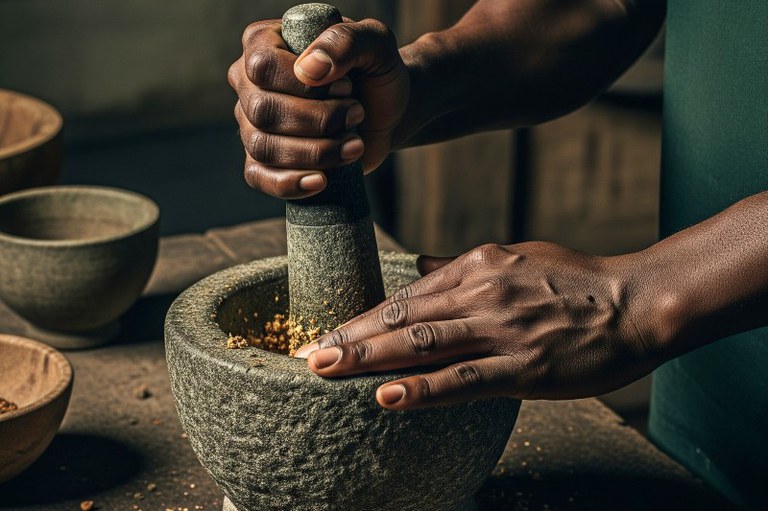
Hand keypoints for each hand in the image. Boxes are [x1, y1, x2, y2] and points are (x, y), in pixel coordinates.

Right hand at [227, 17, 409, 198]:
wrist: (385, 112)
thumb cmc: (375, 72)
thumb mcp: (375, 44)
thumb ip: (345, 41)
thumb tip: (309, 69)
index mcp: (264, 42)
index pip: (263, 66)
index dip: (305, 86)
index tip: (346, 88)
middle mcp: (248, 83)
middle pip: (263, 111)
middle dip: (318, 121)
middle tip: (356, 115)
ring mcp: (251, 123)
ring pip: (263, 146)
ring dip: (316, 152)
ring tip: (354, 144)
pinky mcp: (264, 159)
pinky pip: (259, 177)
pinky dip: (290, 184)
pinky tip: (321, 181)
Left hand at [295, 242, 663, 409]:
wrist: (637, 301)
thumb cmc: (577, 280)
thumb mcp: (516, 256)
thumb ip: (462, 265)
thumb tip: (417, 264)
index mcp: (479, 266)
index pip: (407, 293)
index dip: (363, 315)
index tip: (327, 331)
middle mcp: (482, 292)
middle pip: (403, 317)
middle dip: (350, 337)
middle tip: (306, 355)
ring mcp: (502, 329)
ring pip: (422, 344)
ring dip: (369, 358)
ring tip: (326, 370)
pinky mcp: (524, 366)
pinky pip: (464, 378)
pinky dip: (423, 387)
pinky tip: (388, 396)